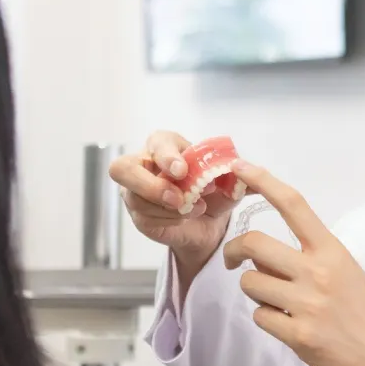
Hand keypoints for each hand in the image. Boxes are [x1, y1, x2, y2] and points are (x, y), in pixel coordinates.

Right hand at [109, 131, 239, 278]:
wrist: (209, 222)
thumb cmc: (212, 191)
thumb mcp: (228, 180)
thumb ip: (235, 174)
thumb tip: (243, 173)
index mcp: (164, 145)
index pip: (157, 143)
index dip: (167, 156)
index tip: (182, 170)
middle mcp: (142, 164)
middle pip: (122, 169)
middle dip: (150, 185)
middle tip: (177, 198)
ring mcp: (135, 191)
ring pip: (136, 199)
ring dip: (169, 208)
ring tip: (195, 209)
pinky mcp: (138, 214)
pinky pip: (145, 217)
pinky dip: (170, 218)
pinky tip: (185, 217)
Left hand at [223, 163, 364, 365]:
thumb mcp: (346, 272)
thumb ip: (310, 257)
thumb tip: (266, 254)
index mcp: (332, 250)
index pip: (293, 204)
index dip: (263, 181)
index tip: (239, 167)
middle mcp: (318, 271)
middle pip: (254, 243)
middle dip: (234, 251)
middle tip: (235, 262)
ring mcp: (308, 303)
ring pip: (251, 283)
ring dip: (255, 292)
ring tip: (278, 302)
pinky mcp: (299, 334)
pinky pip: (260, 317)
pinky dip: (268, 320)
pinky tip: (289, 326)